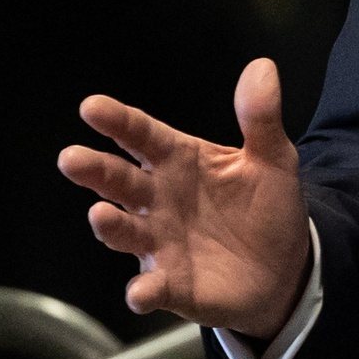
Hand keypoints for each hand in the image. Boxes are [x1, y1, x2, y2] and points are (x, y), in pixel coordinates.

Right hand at [59, 59, 311, 339]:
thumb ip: (260, 118)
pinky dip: (144, 289)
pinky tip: (141, 291)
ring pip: (124, 231)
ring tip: (100, 214)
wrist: (286, 267)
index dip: (118, 121)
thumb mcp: (273, 158)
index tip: (91, 107)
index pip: (143, 136)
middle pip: (121, 181)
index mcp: (181, 162)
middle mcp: (160, 200)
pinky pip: (152, 287)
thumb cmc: (267, 206)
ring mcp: (161, 243)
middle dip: (95, 170)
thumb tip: (262, 67)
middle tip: (72, 158)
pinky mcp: (172, 284)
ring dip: (110, 225)